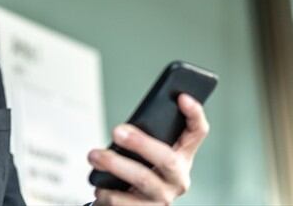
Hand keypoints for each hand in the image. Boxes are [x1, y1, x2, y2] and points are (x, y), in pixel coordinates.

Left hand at [88, 94, 209, 204]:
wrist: (129, 203)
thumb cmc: (137, 167)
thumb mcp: (144, 149)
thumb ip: (143, 135)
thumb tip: (124, 130)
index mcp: (182, 155)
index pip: (198, 131)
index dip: (194, 113)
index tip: (182, 96)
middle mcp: (178, 178)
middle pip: (167, 158)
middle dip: (141, 143)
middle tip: (116, 131)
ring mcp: (163, 197)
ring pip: (142, 179)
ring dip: (114, 164)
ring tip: (94, 155)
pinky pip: (124, 202)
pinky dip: (108, 192)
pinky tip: (99, 185)